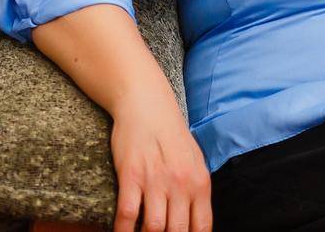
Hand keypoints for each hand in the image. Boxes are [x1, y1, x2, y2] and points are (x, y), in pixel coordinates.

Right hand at [110, 92, 211, 231]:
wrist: (148, 105)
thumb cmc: (172, 136)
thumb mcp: (194, 161)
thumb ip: (195, 191)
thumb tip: (195, 222)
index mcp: (200, 182)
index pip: (201, 226)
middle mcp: (181, 183)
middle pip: (177, 231)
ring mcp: (156, 181)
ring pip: (154, 227)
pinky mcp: (131, 176)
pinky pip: (127, 214)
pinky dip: (123, 230)